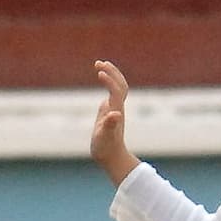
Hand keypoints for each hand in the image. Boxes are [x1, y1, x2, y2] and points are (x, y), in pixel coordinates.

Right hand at [91, 60, 137, 185]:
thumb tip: (115, 114)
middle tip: (99, 63)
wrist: (112, 157)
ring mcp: (115, 108)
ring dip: (112, 74)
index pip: (116, 90)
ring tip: (100, 65)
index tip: (99, 72)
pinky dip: (110, 81)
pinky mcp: (112, 111)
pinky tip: (102, 77)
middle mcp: (117, 107)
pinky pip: (114, 91)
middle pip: (121, 85)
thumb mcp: (104, 138)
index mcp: (115, 111)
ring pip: (119, 86)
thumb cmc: (106, 148)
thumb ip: (109, 126)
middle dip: (112, 72)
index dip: (109, 80)